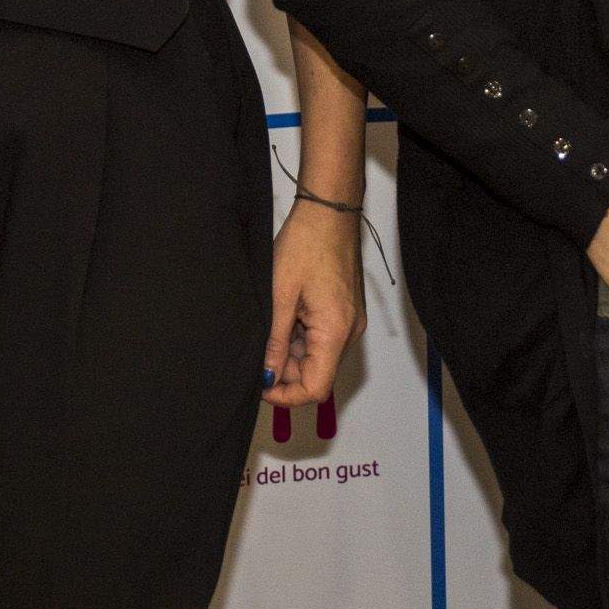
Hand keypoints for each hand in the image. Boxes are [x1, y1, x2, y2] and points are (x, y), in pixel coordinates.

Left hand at [264, 198, 366, 409]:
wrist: (329, 213)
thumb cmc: (306, 245)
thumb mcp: (280, 296)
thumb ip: (275, 341)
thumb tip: (267, 376)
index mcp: (335, 332)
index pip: (316, 387)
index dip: (287, 395)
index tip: (261, 386)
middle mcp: (349, 332)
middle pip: (317, 373)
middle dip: (285, 371)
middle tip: (259, 351)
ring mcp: (349, 322)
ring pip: (318, 356)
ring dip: (291, 352)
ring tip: (271, 324)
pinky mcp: (345, 312)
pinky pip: (323, 338)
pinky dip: (301, 337)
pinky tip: (285, 316)